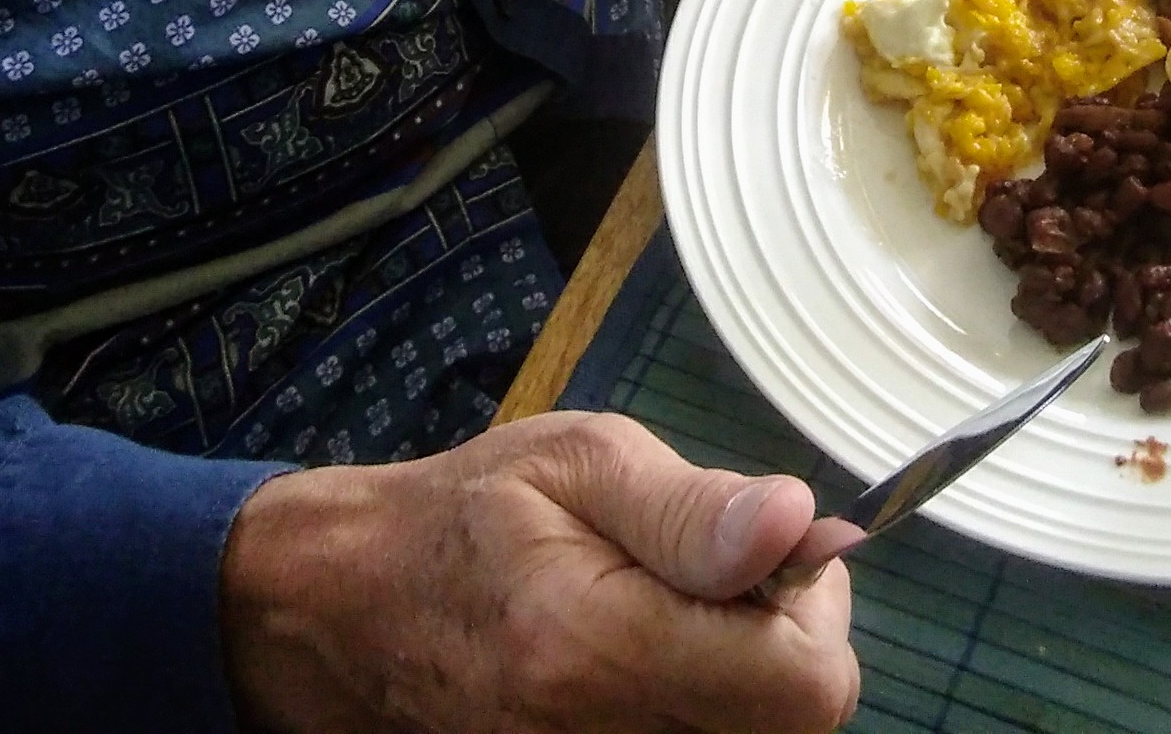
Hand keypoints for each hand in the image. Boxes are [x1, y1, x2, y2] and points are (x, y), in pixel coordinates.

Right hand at [218, 413, 863, 733]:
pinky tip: (655, 659)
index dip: (813, 611)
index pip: (807, 685)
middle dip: (783, 643)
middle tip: (714, 577)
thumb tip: (803, 526)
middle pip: (794, 726)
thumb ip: (694, 507)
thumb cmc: (471, 516)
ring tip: (674, 614)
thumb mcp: (581, 463)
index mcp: (600, 648)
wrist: (357, 605)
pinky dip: (702, 704)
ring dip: (743, 675)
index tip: (763, 555)